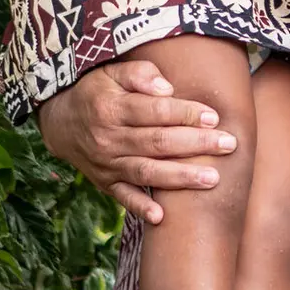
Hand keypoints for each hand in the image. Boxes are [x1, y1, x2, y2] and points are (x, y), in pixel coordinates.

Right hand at [35, 60, 237, 223]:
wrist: (61, 120)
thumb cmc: (98, 91)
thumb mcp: (112, 72)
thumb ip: (139, 73)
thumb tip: (166, 87)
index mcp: (112, 108)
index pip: (155, 111)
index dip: (186, 114)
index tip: (214, 117)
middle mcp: (108, 138)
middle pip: (157, 142)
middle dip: (196, 144)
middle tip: (229, 145)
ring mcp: (106, 163)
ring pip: (146, 171)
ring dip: (180, 177)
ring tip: (212, 180)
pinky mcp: (104, 182)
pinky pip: (123, 197)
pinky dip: (140, 207)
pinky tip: (162, 217)